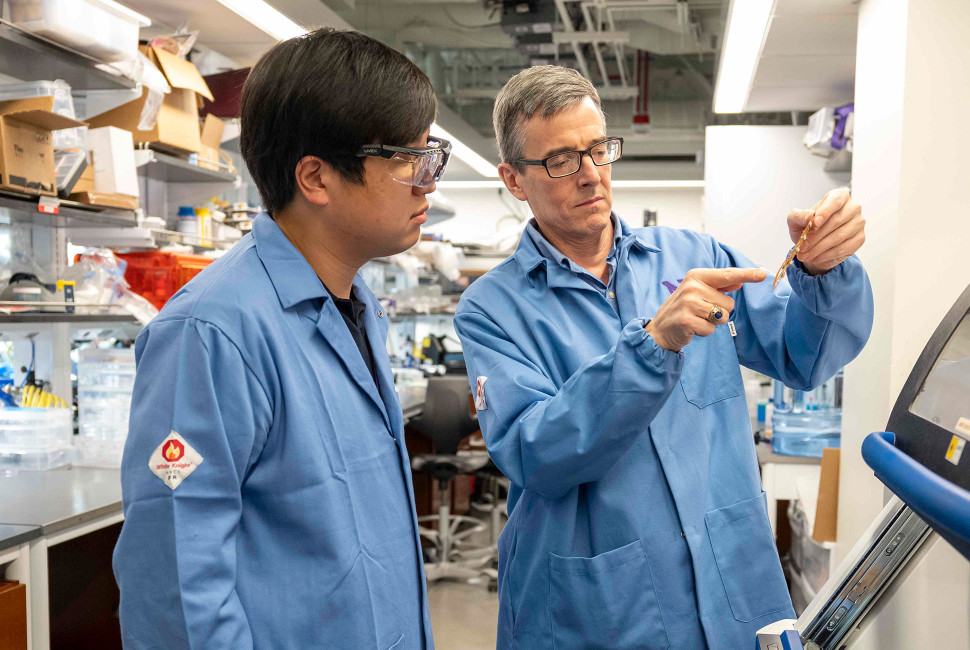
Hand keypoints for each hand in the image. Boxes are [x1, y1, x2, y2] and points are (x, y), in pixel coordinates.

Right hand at [645, 267, 766, 350]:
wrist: (659, 329)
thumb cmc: (682, 309)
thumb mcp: (698, 293)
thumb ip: (718, 286)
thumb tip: (739, 282)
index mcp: (696, 276)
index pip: (727, 275)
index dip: (746, 274)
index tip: (762, 274)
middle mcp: (692, 286)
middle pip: (729, 303)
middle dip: (719, 312)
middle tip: (700, 312)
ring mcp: (689, 303)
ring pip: (722, 317)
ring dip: (712, 323)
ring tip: (696, 319)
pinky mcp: (687, 320)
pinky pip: (711, 329)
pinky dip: (705, 332)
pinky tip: (692, 328)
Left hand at [787, 188, 865, 275]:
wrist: (814, 244)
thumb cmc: (806, 227)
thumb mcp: (796, 220)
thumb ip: (799, 216)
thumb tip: (808, 217)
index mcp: (838, 196)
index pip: (835, 201)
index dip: (825, 212)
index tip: (814, 223)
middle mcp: (852, 208)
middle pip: (835, 221)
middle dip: (816, 236)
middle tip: (801, 247)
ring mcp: (858, 223)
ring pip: (839, 236)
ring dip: (819, 248)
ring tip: (805, 255)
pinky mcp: (860, 238)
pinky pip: (844, 248)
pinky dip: (827, 255)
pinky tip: (815, 258)